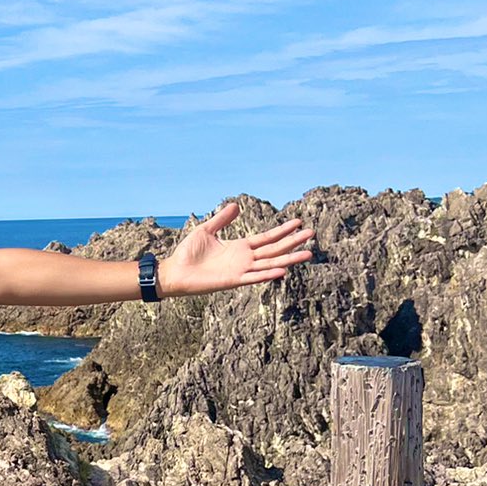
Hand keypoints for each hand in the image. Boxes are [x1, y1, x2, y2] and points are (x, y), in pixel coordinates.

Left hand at [158, 201, 314, 297]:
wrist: (175, 271)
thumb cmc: (188, 253)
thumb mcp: (206, 230)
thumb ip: (221, 219)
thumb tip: (236, 205)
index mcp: (240, 247)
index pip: (267, 238)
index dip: (283, 231)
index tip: (298, 222)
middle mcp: (244, 259)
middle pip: (274, 249)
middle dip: (292, 242)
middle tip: (311, 234)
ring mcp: (240, 270)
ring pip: (270, 263)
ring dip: (288, 259)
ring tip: (307, 253)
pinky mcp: (233, 280)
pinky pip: (254, 277)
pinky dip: (268, 274)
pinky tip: (283, 270)